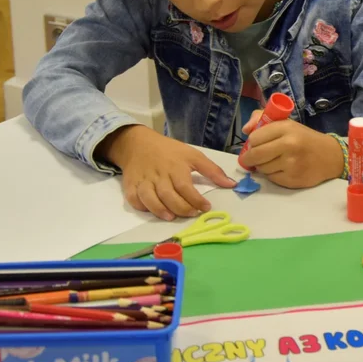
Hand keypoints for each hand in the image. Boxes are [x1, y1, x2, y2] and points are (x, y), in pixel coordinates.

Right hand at [97, 125, 236, 220]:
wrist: (139, 143)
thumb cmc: (170, 151)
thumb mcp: (193, 155)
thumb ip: (212, 170)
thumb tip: (231, 184)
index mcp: (175, 167)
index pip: (186, 187)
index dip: (196, 200)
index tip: (206, 207)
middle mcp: (159, 175)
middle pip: (168, 195)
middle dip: (181, 208)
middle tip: (191, 214)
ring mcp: (143, 181)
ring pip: (150, 199)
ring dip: (160, 210)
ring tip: (171, 217)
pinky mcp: (130, 185)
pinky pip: (135, 199)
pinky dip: (142, 207)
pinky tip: (153, 211)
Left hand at [238, 118, 342, 187]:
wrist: (330, 156)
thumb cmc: (304, 138)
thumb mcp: (287, 123)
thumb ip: (262, 119)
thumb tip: (245, 130)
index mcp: (286, 128)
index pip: (255, 137)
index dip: (252, 142)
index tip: (256, 143)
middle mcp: (289, 145)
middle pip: (255, 155)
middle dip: (249, 158)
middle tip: (251, 158)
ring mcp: (291, 164)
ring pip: (262, 168)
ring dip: (262, 166)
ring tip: (272, 161)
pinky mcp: (293, 180)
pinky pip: (271, 179)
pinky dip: (272, 175)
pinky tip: (281, 169)